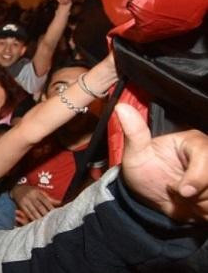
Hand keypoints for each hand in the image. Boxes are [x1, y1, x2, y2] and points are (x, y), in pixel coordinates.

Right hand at [11, 184, 60, 220]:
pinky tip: (37, 222)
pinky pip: (28, 213)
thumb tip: (60, 202)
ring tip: (45, 223)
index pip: (45, 200)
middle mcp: (31, 196)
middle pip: (39, 206)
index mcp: (37, 192)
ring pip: (34, 211)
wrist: (17, 189)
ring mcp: (25, 201)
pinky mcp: (21, 205)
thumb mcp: (39, 191)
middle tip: (52, 220)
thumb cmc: (31, 191)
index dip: (50, 207)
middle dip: (46, 214)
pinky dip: (33, 218)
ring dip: (40, 217)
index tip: (56, 213)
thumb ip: (49, 198)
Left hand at [117, 103, 207, 223]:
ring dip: (201, 205)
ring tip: (183, 198)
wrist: (148, 200)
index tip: (181, 190)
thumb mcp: (135, 154)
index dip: (196, 177)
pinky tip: (193, 206)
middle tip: (177, 191)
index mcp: (194, 141)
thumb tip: (121, 108)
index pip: (206, 156)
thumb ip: (134, 132)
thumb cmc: (144, 171)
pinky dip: (206, 212)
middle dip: (197, 194)